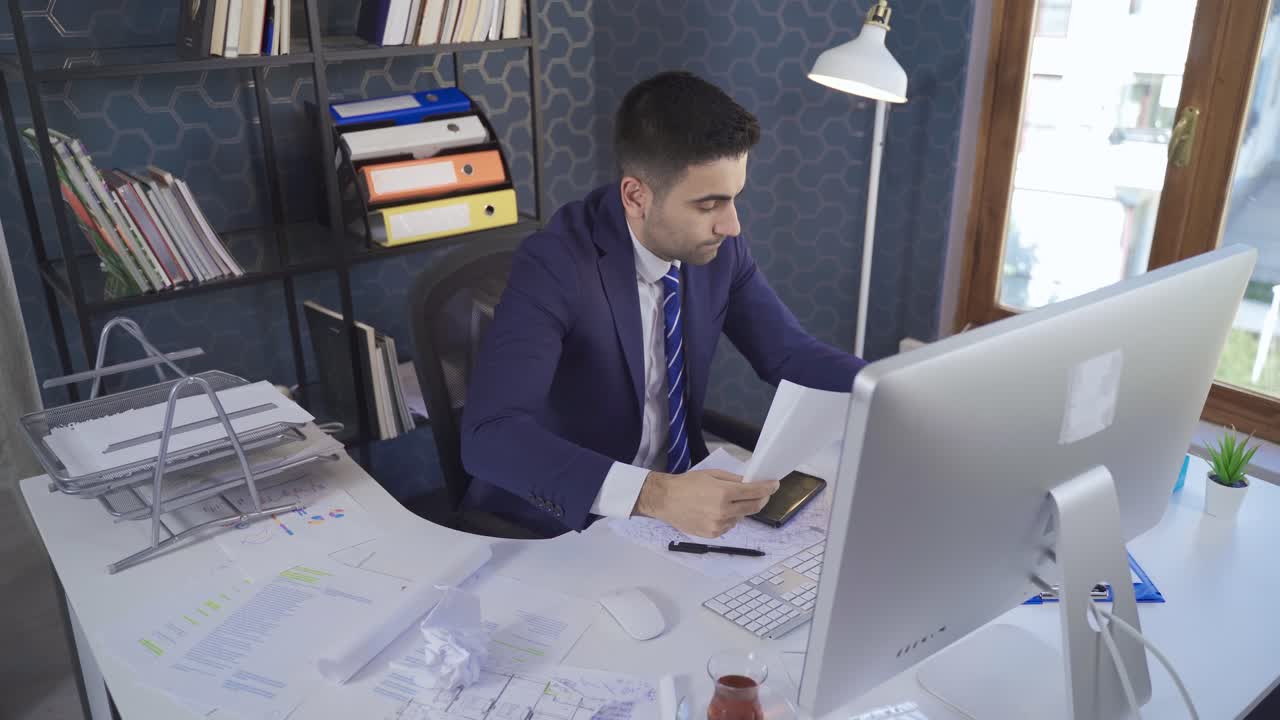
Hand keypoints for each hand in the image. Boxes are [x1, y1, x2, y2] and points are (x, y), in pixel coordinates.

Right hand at [634, 469, 779, 537]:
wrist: (665, 500)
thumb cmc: (686, 485)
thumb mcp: (712, 474)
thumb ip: (734, 479)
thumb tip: (751, 482)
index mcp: (724, 493)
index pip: (755, 492)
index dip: (768, 488)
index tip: (774, 485)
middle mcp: (723, 511)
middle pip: (754, 507)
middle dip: (761, 499)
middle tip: (762, 493)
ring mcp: (719, 525)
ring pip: (742, 517)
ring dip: (742, 509)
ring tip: (726, 501)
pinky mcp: (713, 534)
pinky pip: (730, 525)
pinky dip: (730, 518)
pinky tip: (716, 511)